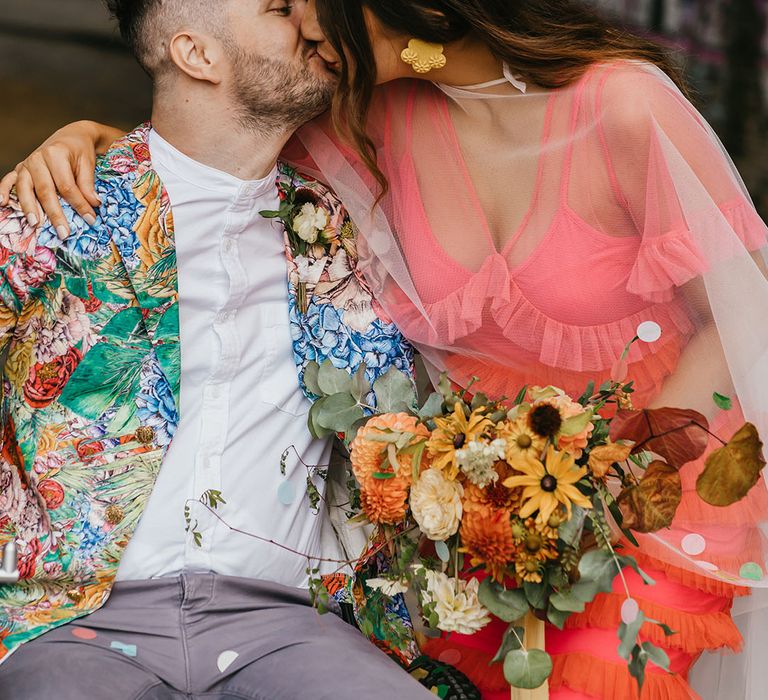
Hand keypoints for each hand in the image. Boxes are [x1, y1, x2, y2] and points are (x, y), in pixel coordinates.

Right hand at [0, 121, 124, 237]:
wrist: (70, 137)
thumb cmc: (80, 152)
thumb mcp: (88, 164)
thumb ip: (88, 184)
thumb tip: (93, 204)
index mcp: (56, 155)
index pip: (67, 186)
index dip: (79, 204)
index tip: (91, 219)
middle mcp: (38, 159)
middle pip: (45, 190)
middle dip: (55, 214)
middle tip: (63, 233)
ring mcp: (27, 165)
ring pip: (25, 188)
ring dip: (29, 207)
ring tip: (36, 224)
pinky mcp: (20, 170)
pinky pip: (9, 180)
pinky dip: (4, 191)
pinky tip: (2, 203)